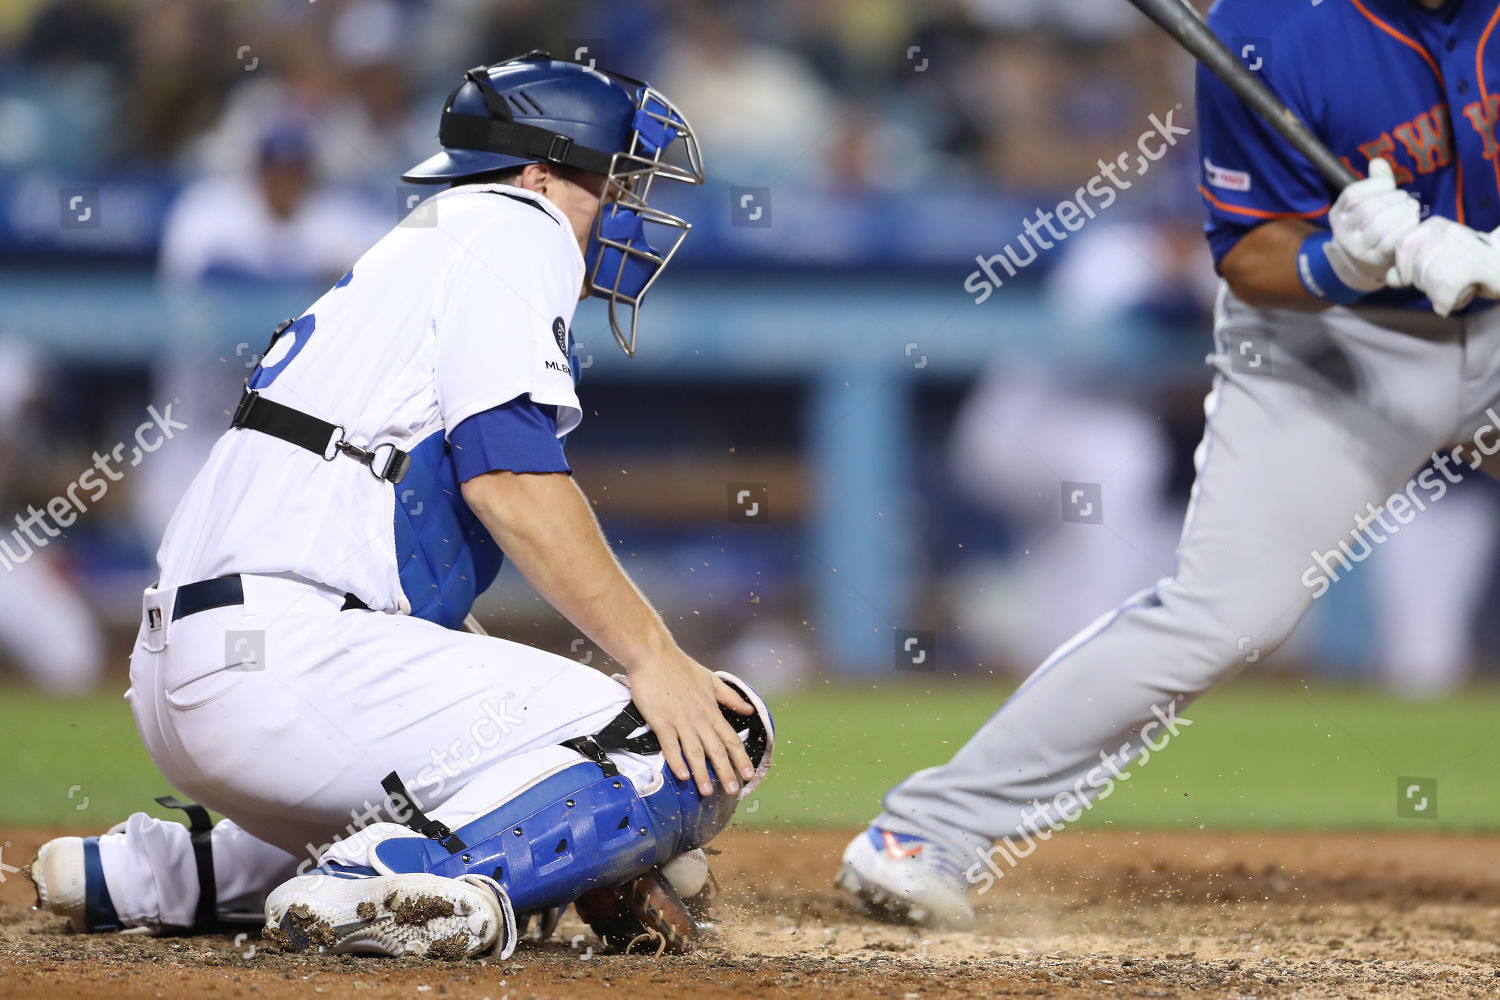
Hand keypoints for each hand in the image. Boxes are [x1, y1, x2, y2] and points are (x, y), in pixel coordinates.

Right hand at [628, 650, 754, 796]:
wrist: (653, 655)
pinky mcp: (660, 720)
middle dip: (726, 772)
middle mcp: (699, 718)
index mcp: (711, 709)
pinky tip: (681, 776)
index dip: (741, 757)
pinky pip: (670, 745)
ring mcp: (680, 720)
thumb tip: (749, 709)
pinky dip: (676, 761)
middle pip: (716, 750)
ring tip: (707, 792)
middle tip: (733, 791)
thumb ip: (729, 696)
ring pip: (694, 752)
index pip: (730, 738)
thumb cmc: (680, 666)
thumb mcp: (710, 679)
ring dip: (702, 773)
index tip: (749, 774)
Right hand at [1327, 157, 1421, 290]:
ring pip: (1380, 224)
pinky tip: (1413, 224)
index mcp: (1337, 214)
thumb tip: (1378, 162)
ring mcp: (1356, 249)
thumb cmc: (1374, 226)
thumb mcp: (1370, 203)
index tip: (1390, 186)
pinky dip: (1407, 228)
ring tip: (1412, 211)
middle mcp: (1341, 233)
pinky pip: (1391, 241)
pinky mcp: (1374, 260)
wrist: (1369, 264)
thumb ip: (1375, 183)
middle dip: (1395, 200)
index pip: (1353, 194)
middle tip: (1407, 201)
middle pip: (1368, 209)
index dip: (1377, 184)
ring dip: (1404, 213)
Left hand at [1389, 216, 1499, 316]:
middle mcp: (1446, 230)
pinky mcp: (1475, 266)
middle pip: (1415, 270)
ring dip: (1440, 293)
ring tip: (1459, 283)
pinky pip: (1445, 293)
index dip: (1408, 268)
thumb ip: (1407, 268)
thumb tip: (1390, 279)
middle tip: (1450, 278)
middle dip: (1428, 284)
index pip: (1402, 248)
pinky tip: (1461, 296)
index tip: (1429, 271)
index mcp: (1433, 224)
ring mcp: (1462, 246)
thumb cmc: (1467, 265)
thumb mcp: (1433, 263)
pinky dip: (1449, 302)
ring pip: (1429, 282)